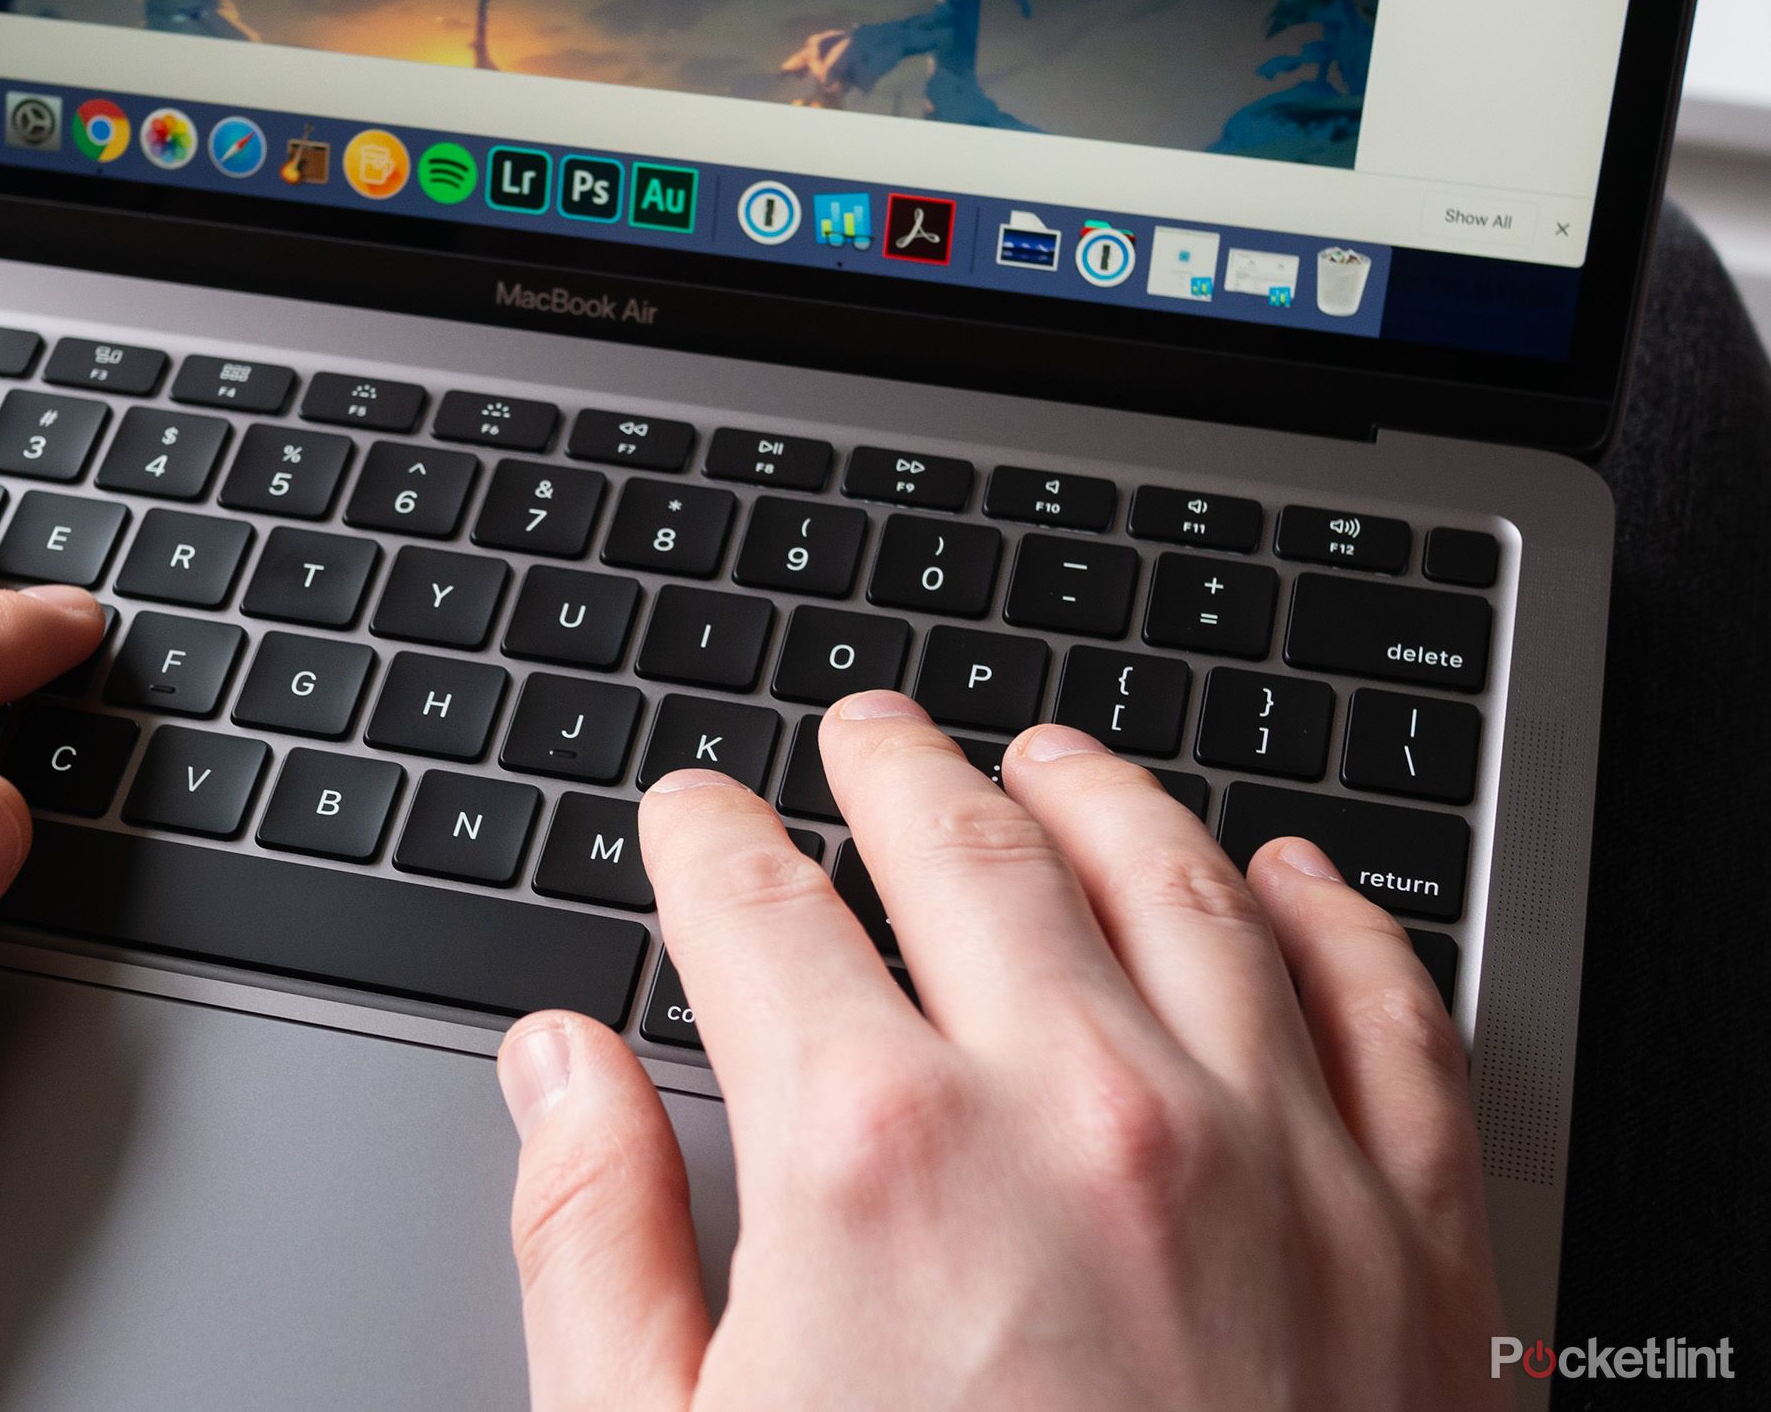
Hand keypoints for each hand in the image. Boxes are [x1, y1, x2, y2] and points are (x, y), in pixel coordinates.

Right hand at [497, 692, 1507, 1409]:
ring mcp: (1272, 1160)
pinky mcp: (1419, 1243)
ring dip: (1092, 793)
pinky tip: (1283, 875)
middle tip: (859, 735)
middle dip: (891, 770)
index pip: (758, 908)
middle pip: (963, 850)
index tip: (693, 815)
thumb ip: (594, 1242)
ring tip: (1041, 757)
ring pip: (1175, 880)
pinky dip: (1329, 913)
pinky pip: (1381, 1005)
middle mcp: (1083, 1114)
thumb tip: (557, 1070)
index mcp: (873, 1158)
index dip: (708, 837)